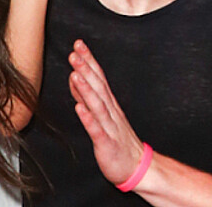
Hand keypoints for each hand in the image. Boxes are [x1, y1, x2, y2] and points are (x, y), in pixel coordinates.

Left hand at [68, 39, 146, 186]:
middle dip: (86, 69)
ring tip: (75, 74)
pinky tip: (80, 109)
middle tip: (74, 53)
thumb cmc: (118, 141)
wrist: (137, 167)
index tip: (79, 44)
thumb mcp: (101, 115)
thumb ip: (87, 97)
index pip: (99, 77)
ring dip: (86, 89)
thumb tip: (75, 77)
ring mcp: (109, 127)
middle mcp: (110, 112)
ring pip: (97, 105)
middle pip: (98, 86)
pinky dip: (88, 118)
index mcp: (109, 104)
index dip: (89, 60)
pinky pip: (97, 130)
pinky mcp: (107, 143)